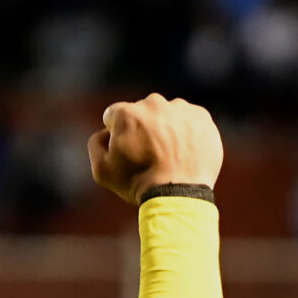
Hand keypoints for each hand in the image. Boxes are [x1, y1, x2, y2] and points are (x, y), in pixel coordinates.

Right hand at [89, 94, 223, 202]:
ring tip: (168, 155)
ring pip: (166, 114)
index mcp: (127, 113)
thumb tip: (104, 133)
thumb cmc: (137, 182)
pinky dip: (185, 132)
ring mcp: (181, 109)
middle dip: (141, 127)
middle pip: (141, 111)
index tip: (123, 149)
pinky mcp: (201, 117)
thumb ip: (96, 144)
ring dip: (164, 128)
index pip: (113, 115)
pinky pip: (189, 120)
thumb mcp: (101, 170)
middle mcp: (154, 104)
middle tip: (147, 153)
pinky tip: (183, 152)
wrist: (178, 194)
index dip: (114, 132)